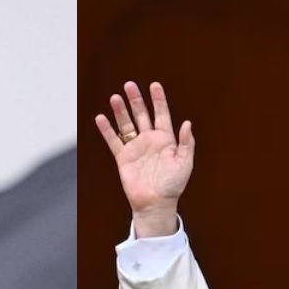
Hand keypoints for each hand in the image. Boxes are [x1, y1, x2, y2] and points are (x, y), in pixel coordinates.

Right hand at [94, 81, 193, 236]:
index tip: (154, 85)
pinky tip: (101, 118)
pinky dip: (107, 130)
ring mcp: (135, 148)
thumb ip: (187, 142)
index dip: (158, 100)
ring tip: (115, 97)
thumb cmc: (173, 185)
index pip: (161, 114)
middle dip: (136, 100)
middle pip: (141, 115)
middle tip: (129, 85)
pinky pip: (114, 141)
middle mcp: (149, 141)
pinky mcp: (123, 158)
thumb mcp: (185, 163)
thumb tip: (187, 123)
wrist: (156, 203)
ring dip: (121, 111)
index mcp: (165, 139)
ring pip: (126, 124)